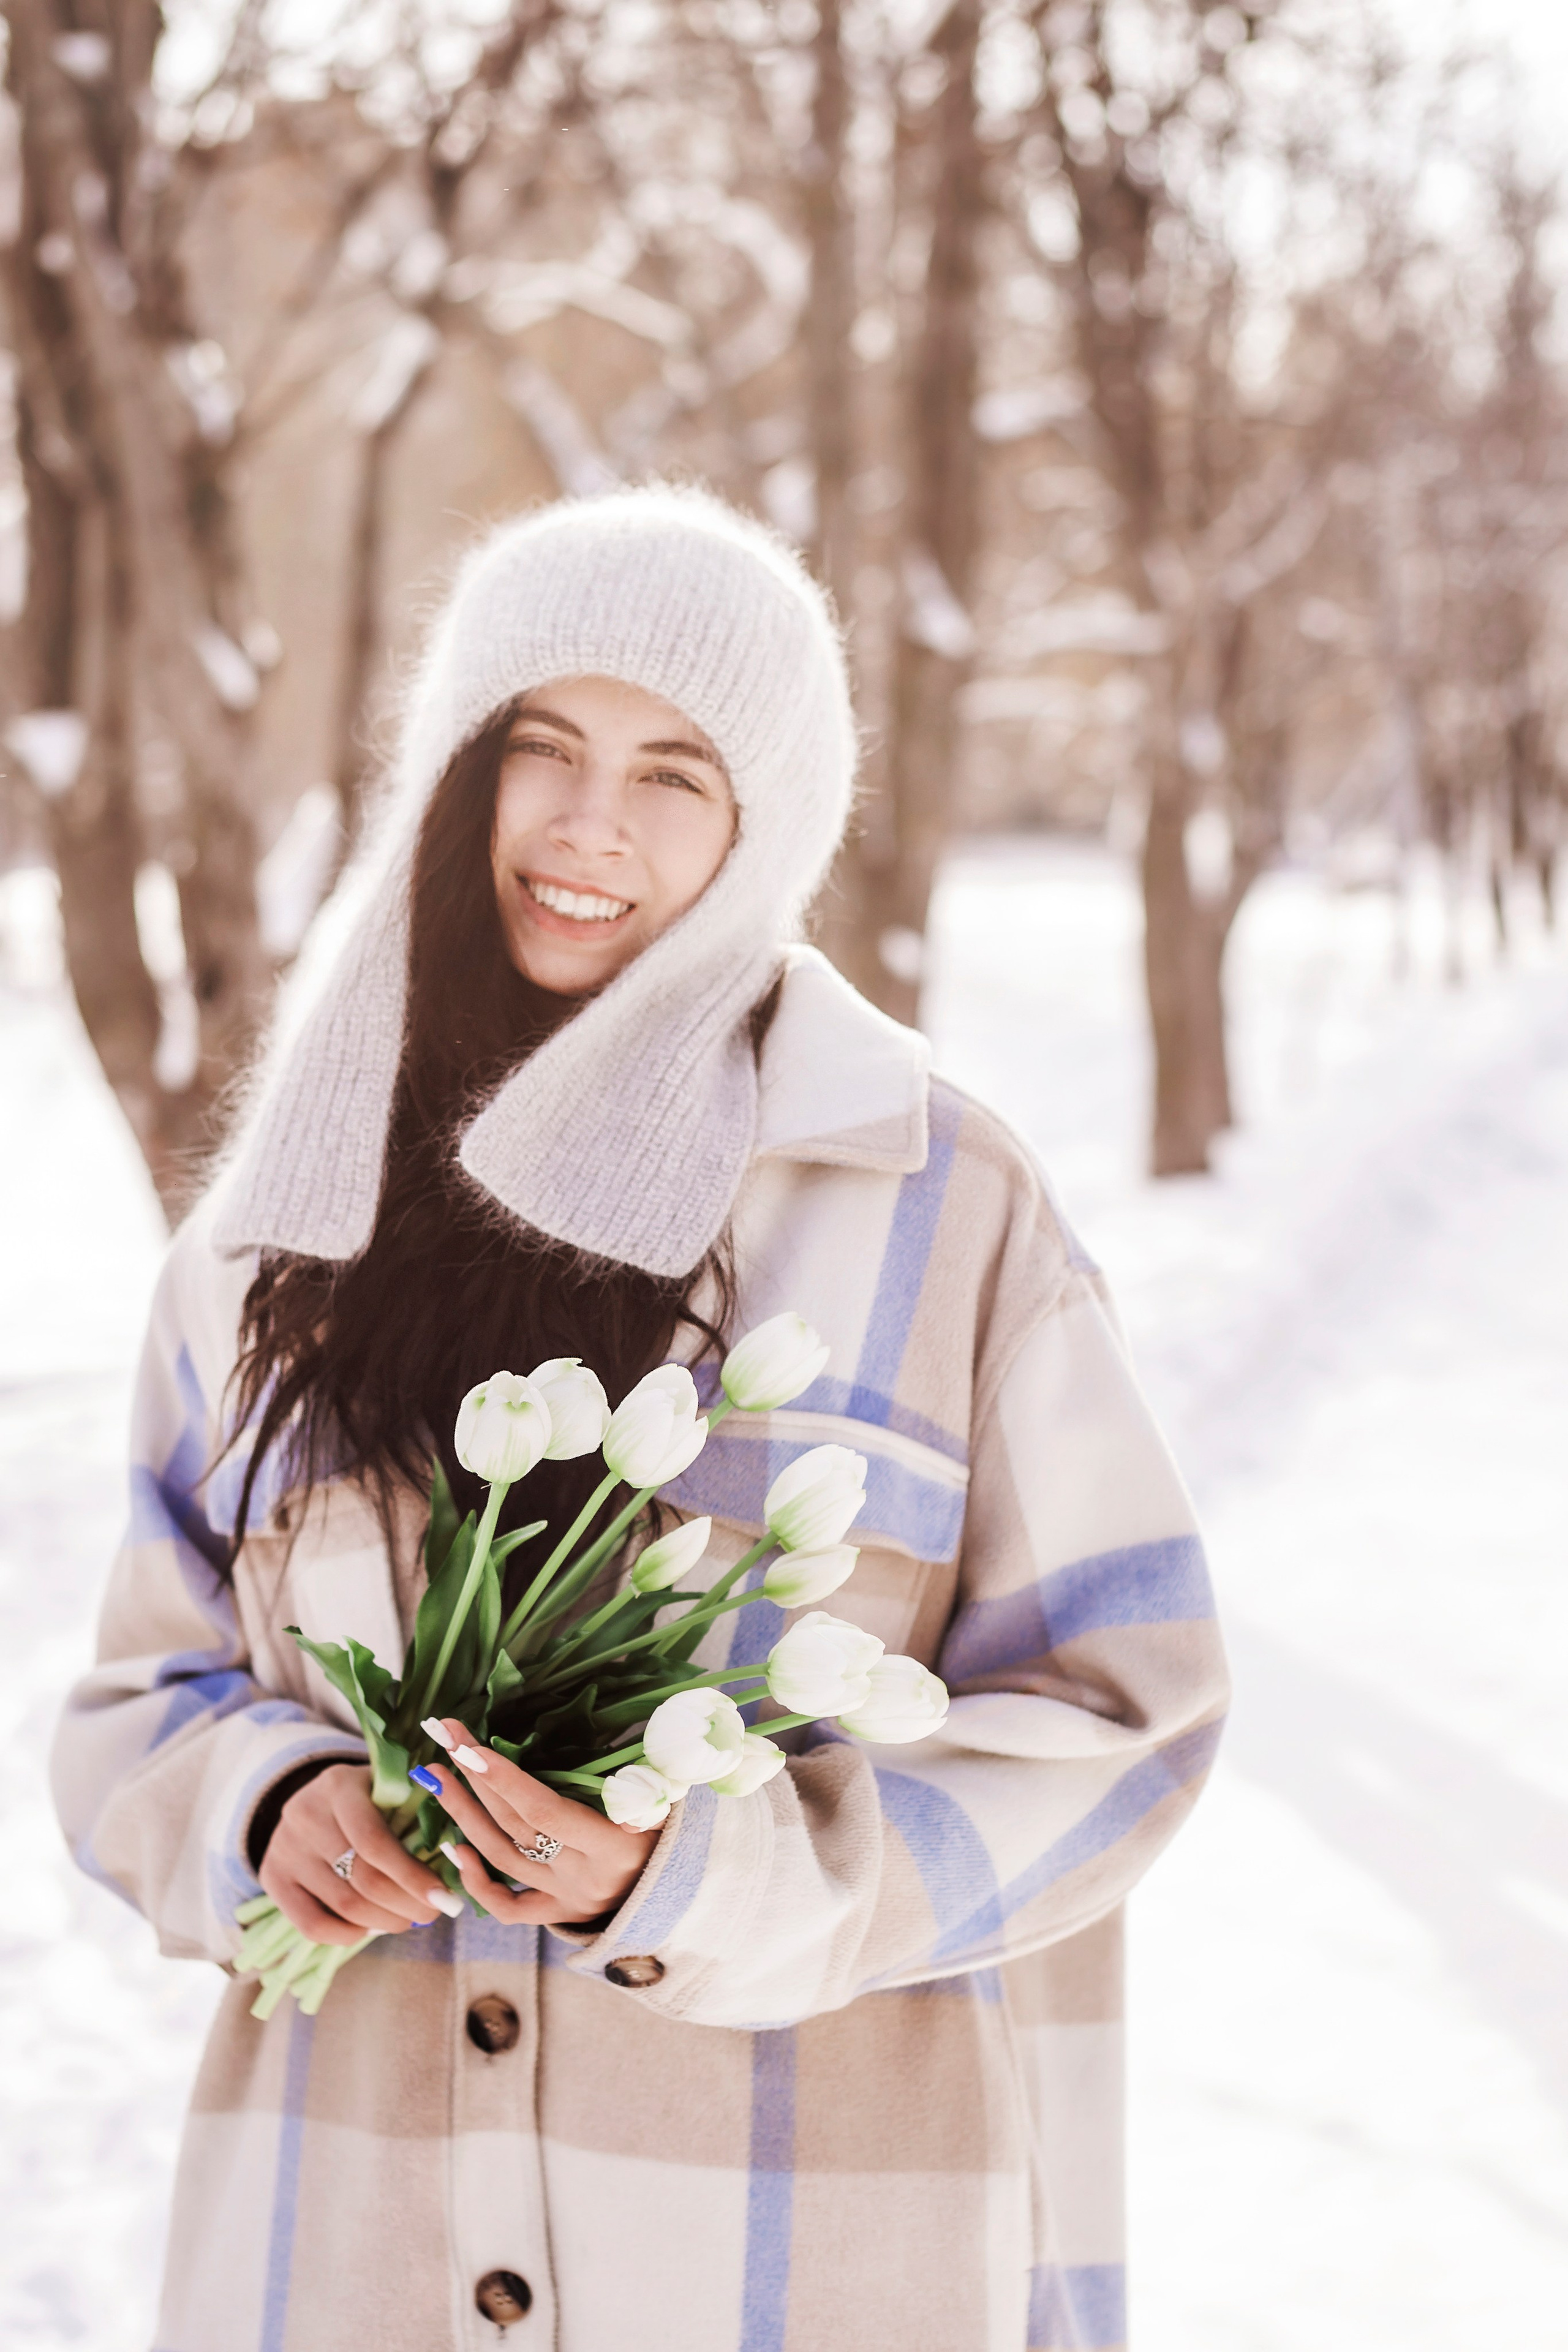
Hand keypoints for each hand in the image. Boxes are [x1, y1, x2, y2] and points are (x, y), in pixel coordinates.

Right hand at [259, 1762, 452, 1946]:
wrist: (311, 1798)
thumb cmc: (367, 1796)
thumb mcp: (388, 1788)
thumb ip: (416, 1812)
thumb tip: (457, 1863)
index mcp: (339, 1785)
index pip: (375, 1842)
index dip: (413, 1876)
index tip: (445, 1897)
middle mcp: (304, 1815)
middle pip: (361, 1879)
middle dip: (406, 1904)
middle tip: (434, 1913)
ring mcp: (283, 1848)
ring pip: (343, 1905)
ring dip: (385, 1921)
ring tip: (408, 1919)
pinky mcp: (272, 1877)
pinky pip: (311, 1925)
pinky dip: (348, 1935)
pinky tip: (370, 1926)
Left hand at [424, 1718, 660, 1928]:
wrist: (685, 1891)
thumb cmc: (675, 1831)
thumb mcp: (672, 1804)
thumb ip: (649, 1787)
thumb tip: (627, 1777)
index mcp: (613, 1846)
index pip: (546, 1812)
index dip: (505, 1780)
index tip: (470, 1747)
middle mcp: (584, 1876)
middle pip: (515, 1826)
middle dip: (475, 1779)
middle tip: (445, 1738)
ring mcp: (567, 1897)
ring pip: (502, 1859)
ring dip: (465, 1815)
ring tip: (437, 1776)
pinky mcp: (559, 1912)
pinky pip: (509, 1908)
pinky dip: (478, 1882)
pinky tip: (453, 1849)